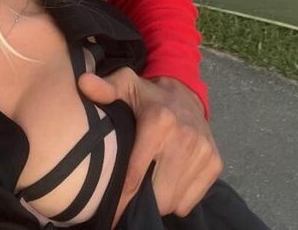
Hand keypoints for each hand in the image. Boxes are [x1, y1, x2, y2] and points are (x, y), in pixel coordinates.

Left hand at [78, 70, 221, 224]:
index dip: (120, 201)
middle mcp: (185, 138)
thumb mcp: (125, 85)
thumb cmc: (148, 97)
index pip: (134, 177)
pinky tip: (170, 181)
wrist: (187, 93)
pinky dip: (178, 200)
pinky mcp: (215, 163)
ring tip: (150, 185)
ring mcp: (203, 152)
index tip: (110, 214)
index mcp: (159, 122)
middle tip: (133, 193)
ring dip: (160, 201)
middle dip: (142, 201)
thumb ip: (105, 88)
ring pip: (174, 203)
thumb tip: (83, 84)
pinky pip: (190, 202)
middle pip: (158, 196)